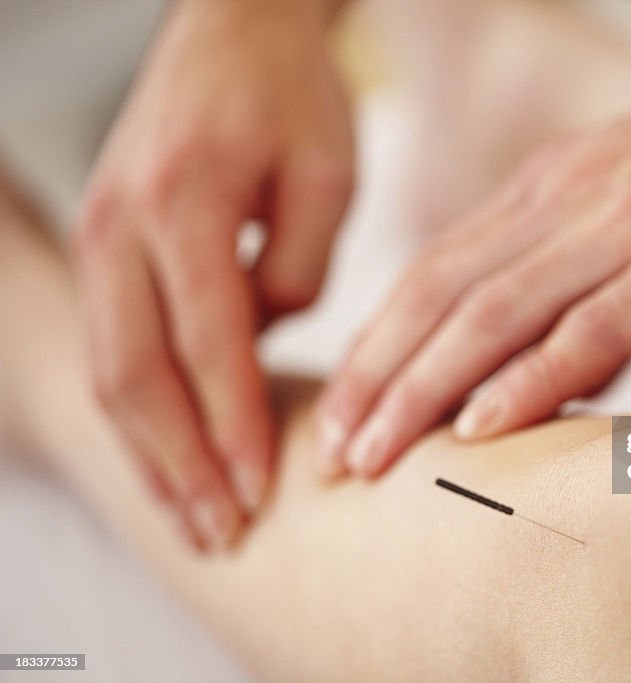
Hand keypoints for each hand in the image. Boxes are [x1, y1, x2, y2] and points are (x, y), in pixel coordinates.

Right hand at [74, 0, 352, 547]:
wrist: (232, 27)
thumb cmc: (292, 96)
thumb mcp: (328, 175)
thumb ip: (298, 271)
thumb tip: (264, 344)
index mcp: (183, 204)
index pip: (208, 346)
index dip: (234, 428)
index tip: (261, 494)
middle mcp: (121, 225)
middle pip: (137, 376)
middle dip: (180, 466)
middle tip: (219, 534)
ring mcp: (101, 235)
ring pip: (111, 371)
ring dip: (150, 454)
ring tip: (191, 518)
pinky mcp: (105, 245)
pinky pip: (114, 346)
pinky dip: (141, 413)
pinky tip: (172, 456)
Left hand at [318, 0, 630, 478]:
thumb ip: (595, 273)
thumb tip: (562, 362)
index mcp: (554, 189)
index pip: (436, 272)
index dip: (378, 345)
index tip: (342, 408)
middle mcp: (569, 203)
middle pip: (440, 297)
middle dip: (374, 379)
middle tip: (327, 452)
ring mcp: (627, 226)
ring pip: (494, 314)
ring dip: (423, 390)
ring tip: (370, 457)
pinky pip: (593, 324)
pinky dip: (530, 378)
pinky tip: (483, 427)